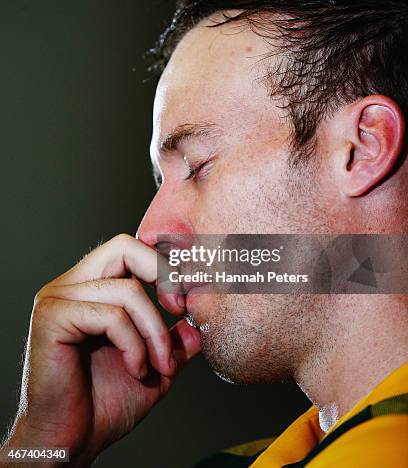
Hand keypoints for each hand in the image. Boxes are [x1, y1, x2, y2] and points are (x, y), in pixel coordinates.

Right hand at [3, 234, 200, 465]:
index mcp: (91, 288)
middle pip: (124, 247)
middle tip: (180, 308)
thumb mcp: (154, 365)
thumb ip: (175, 339)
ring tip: (157, 365)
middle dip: (162, 275)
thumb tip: (202, 321)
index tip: (188, 298)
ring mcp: (58, 299)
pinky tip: (135, 369)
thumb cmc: (104, 404)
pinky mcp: (52, 318)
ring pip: (127, 289)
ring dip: (154, 331)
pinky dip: (134, 345)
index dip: (165, 265)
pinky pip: (111, 316)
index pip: (130, 250)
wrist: (69, 443)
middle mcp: (71, 285)